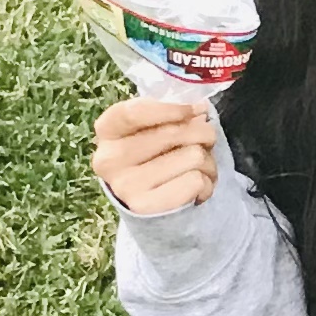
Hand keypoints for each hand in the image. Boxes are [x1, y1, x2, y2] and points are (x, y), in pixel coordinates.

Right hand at [93, 92, 218, 214]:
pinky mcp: (145, 206)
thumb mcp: (154, 129)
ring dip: (208, 160)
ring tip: (199, 167)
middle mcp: (110, 158)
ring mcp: (125, 185)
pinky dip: (207, 182)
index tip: (197, 110)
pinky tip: (196, 187)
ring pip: (193, 156)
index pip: (136, 112)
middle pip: (174, 133)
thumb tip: (200, 111)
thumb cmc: (153, 156)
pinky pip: (196, 181)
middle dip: (202, 133)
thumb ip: (172, 116)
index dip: (172, 109)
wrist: (146, 202)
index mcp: (108, 130)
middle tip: (206, 141)